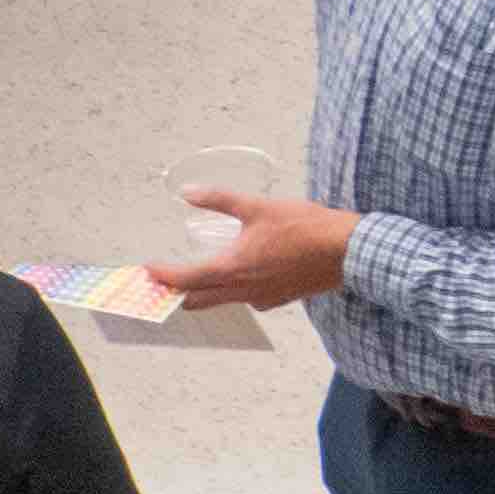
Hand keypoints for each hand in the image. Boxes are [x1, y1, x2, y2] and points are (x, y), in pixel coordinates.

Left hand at [161, 193, 356, 309]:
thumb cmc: (306, 228)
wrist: (348, 251)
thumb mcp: (259, 207)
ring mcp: (261, 299)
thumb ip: (220, 200)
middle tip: (161, 281)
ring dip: (203, 293)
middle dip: (176, 292)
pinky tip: (238, 276)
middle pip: (197, 300)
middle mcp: (243, 291)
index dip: (162, 276)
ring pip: (222, 301)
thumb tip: (189, 192)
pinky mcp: (279, 299)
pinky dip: (232, 291)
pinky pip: (246, 299)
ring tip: (191, 279)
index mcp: (232, 269)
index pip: (185, 280)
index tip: (147, 270)